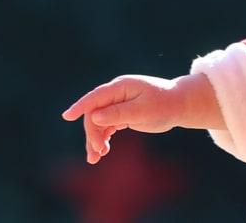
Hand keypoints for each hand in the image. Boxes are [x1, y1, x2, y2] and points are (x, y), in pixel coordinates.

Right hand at [62, 75, 183, 164]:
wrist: (178, 105)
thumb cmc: (163, 105)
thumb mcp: (143, 111)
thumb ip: (119, 113)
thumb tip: (95, 117)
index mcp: (120, 87)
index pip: (95, 97)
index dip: (80, 106)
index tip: (67, 116)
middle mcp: (116, 94)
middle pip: (94, 114)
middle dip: (93, 133)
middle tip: (98, 152)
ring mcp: (117, 104)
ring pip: (98, 122)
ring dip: (95, 139)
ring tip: (95, 158)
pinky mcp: (120, 114)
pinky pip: (105, 127)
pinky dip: (103, 139)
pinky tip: (102, 152)